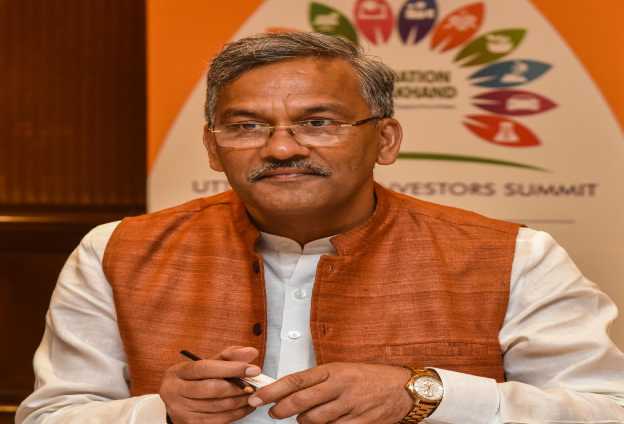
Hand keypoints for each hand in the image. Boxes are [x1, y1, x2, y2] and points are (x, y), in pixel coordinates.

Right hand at [159, 346, 260, 423]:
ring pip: (218, 406)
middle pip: (213, 389)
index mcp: (178, 372)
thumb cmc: (195, 379)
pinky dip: (237, 413)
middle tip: (255, 384)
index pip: (206, 368)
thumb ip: (229, 356)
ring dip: (240, 401)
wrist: (177, 400)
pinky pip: (219, 420)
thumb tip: (251, 352)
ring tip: (253, 394)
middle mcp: (175, 391)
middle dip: (239, 387)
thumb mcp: (207, 363)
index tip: (253, 369)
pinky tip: (245, 406)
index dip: (232, 368)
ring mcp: (181, 411)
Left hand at [248, 362, 412, 423]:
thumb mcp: (343, 370)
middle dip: (282, 409)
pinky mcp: (361, 422)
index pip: (296, 379)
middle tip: (274, 413)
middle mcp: (340, 386)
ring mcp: (351, 405)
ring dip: (304, 422)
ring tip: (303, 418)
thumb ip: (319, 381)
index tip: (258, 396)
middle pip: (301, 401)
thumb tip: (290, 391)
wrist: (404, 388)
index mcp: (333, 370)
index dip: (274, 390)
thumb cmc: (371, 378)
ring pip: (314, 420)